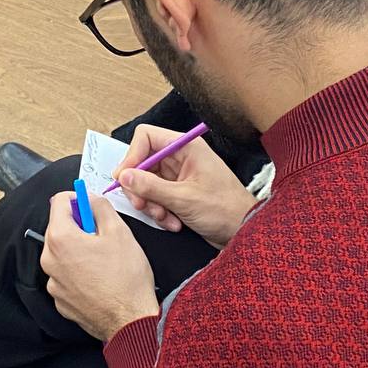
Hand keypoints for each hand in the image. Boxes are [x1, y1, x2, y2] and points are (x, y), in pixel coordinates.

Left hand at [41, 192, 159, 341]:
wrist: (130, 321)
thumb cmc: (126, 280)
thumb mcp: (119, 231)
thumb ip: (100, 207)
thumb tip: (91, 199)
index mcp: (60, 239)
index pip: (59, 202)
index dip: (77, 198)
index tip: (89, 204)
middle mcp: (50, 261)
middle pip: (59, 229)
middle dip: (79, 226)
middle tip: (102, 233)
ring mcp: (53, 283)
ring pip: (63, 254)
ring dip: (79, 250)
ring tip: (104, 259)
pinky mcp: (60, 300)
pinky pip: (66, 276)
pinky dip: (79, 272)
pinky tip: (99, 277)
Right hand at [114, 125, 256, 247]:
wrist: (244, 231)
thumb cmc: (226, 210)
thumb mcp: (184, 199)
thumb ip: (152, 187)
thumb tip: (124, 177)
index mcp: (186, 147)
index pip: (146, 137)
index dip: (132, 156)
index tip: (124, 179)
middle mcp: (181, 157)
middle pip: (142, 162)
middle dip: (140, 187)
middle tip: (141, 205)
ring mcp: (178, 175)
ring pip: (146, 183)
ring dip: (150, 204)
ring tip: (165, 218)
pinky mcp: (178, 192)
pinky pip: (156, 197)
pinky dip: (159, 211)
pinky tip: (173, 223)